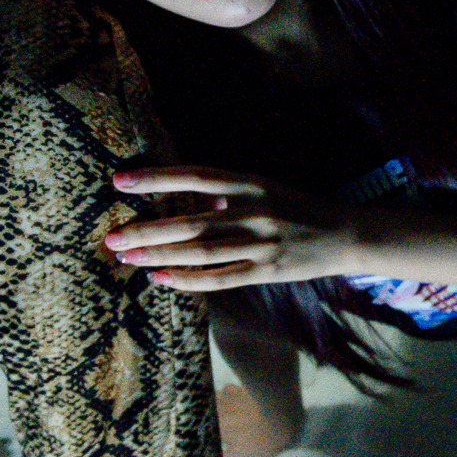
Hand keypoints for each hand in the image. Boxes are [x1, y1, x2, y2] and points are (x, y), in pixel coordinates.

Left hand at [101, 166, 356, 290]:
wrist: (345, 235)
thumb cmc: (298, 207)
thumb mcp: (266, 187)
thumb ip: (227, 192)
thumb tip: (184, 198)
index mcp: (251, 183)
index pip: (194, 177)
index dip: (156, 179)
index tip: (120, 182)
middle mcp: (254, 211)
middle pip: (189, 222)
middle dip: (146, 230)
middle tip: (111, 237)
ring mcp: (260, 244)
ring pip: (199, 253)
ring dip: (158, 256)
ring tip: (126, 258)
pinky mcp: (266, 271)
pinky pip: (219, 279)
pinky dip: (187, 280)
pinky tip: (161, 279)